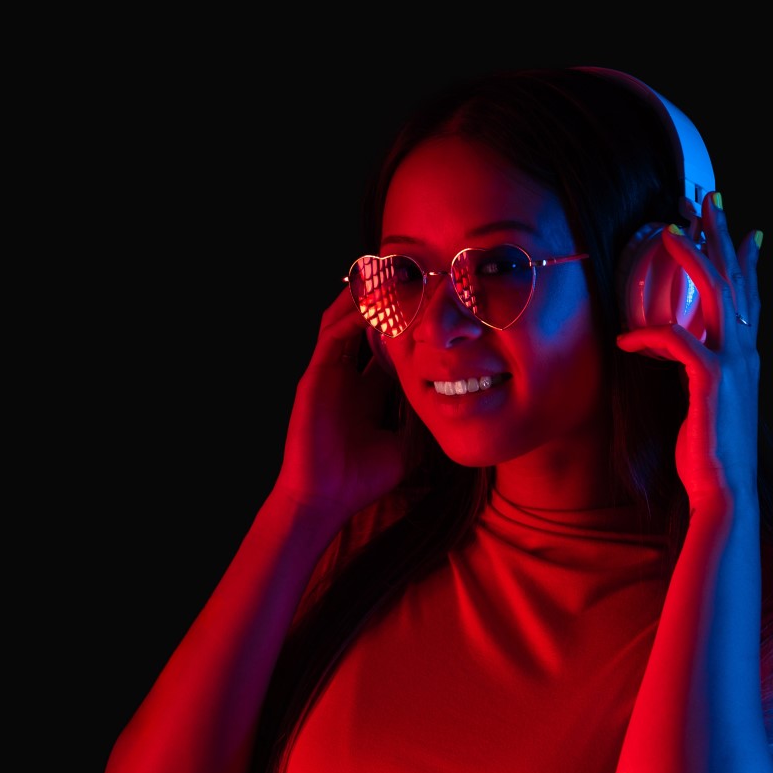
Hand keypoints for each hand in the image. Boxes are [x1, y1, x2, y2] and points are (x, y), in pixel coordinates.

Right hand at [275, 285, 414, 524]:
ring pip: (344, 319)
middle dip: (387, 298)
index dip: (408, 325)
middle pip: (364, 322)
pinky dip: (351, 316)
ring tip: (392, 274)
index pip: (387, 344)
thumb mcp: (407, 445)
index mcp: (366, 388)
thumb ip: (424, 423)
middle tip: (415, 274)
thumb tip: (457, 414)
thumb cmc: (363, 477)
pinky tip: (374, 302)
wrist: (327, 498)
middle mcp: (346, 373)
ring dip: (367, 297)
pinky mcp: (315, 375)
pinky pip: (333, 335)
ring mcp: (328, 371)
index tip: (434, 306)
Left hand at [615, 193, 760, 505]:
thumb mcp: (707, 400)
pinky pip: (676, 341)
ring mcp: (734, 363)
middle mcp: (747, 352)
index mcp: (748, 356)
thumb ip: (700, 369)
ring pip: (715, 295)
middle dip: (719, 235)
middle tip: (706, 198)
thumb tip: (681, 349)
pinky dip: (649, 333)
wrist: (725, 489)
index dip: (745, 258)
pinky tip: (625, 336)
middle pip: (734, 279)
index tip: (742, 225)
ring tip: (670, 227)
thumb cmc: (711, 450)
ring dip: (692, 256)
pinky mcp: (712, 380)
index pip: (750, 295)